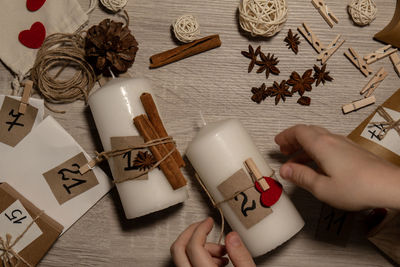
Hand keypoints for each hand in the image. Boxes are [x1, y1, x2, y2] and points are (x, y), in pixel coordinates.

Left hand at [170, 217, 254, 266]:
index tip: (209, 221)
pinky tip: (217, 262)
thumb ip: (241, 256)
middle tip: (204, 225)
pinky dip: (198, 258)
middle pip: (178, 249)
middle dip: (191, 232)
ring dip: (199, 248)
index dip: (201, 228)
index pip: (193, 245)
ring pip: (181, 257)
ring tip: (221, 253)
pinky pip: (187, 265)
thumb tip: (232, 236)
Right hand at [275, 124, 399, 210]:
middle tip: (284, 150)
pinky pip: (329, 145)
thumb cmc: (357, 187)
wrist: (389, 186)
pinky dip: (317, 150)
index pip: (298, 131)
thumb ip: (301, 177)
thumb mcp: (322, 187)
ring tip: (297, 160)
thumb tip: (284, 170)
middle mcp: (332, 140)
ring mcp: (344, 144)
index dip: (285, 135)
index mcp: (321, 145)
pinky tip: (318, 165)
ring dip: (305, 146)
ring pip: (319, 138)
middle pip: (308, 132)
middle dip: (294, 139)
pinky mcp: (353, 151)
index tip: (277, 142)